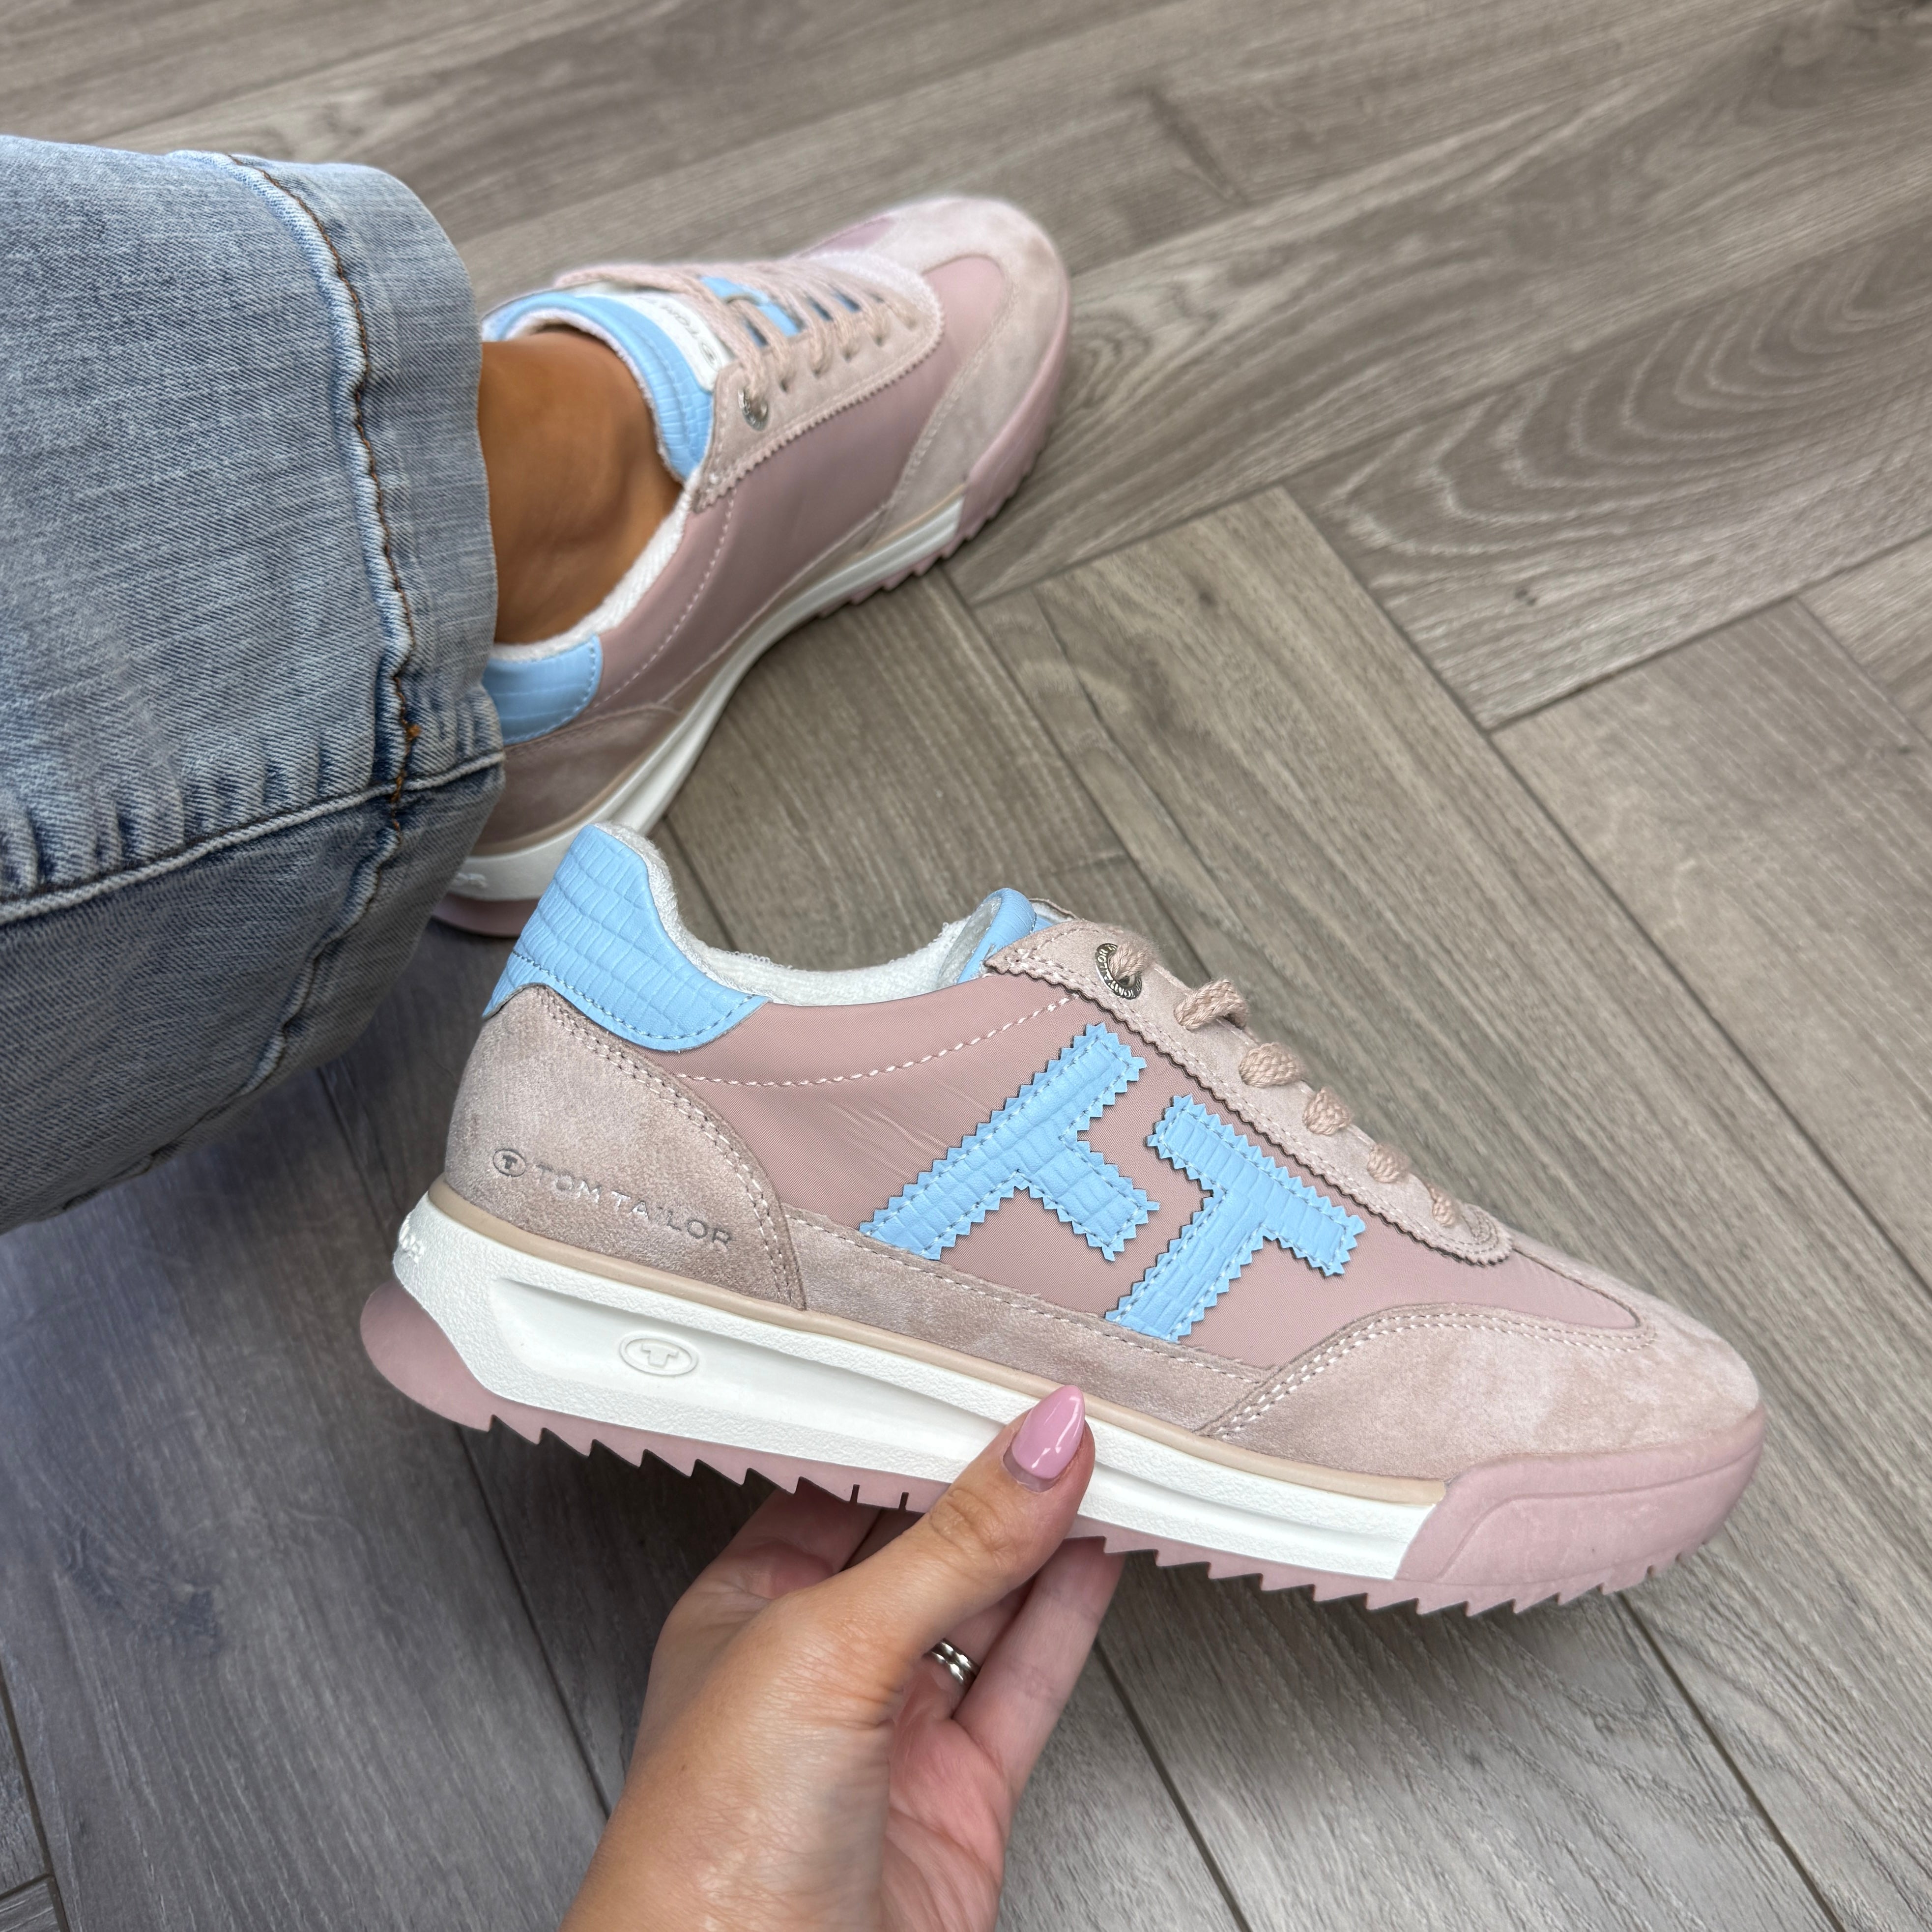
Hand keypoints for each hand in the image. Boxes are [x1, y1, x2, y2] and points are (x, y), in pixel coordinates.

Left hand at [560, 1385, 1121, 1931]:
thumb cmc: (706, 1859)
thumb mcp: (827, 1649)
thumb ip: (948, 1544)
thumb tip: (1033, 1446)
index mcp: (746, 1611)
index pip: (845, 1487)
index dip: (917, 1429)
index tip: (983, 1375)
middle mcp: (818, 1669)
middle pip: (924, 1543)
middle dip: (991, 1478)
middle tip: (1059, 1407)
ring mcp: (893, 1736)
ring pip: (987, 1607)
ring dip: (1046, 1537)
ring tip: (1102, 1459)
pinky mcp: (960, 1798)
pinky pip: (1027, 1682)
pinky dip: (1072, 1615)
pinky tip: (1101, 1556)